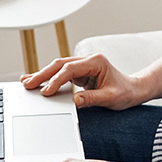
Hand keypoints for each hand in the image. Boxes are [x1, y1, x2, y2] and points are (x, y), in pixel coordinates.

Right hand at [20, 54, 144, 109]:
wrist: (134, 90)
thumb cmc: (126, 92)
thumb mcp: (111, 98)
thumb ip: (92, 99)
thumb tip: (74, 102)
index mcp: (96, 62)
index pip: (70, 69)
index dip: (56, 80)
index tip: (46, 91)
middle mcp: (88, 60)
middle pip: (60, 64)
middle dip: (43, 74)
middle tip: (28, 85)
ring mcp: (83, 65)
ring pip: (58, 67)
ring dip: (43, 75)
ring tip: (26, 83)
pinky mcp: (80, 73)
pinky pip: (62, 74)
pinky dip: (50, 78)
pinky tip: (37, 81)